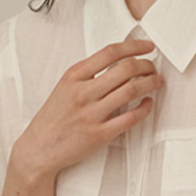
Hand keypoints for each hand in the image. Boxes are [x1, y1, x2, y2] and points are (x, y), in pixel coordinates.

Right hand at [11, 38, 161, 181]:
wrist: (39, 149)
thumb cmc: (52, 119)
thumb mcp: (64, 88)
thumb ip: (86, 75)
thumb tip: (117, 63)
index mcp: (74, 77)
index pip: (110, 52)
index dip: (134, 47)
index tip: (148, 47)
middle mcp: (83, 93)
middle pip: (126, 69)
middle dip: (147, 65)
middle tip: (153, 68)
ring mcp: (92, 114)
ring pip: (132, 90)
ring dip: (150, 83)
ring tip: (156, 82)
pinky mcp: (100, 135)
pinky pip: (130, 117)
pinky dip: (145, 108)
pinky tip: (148, 103)